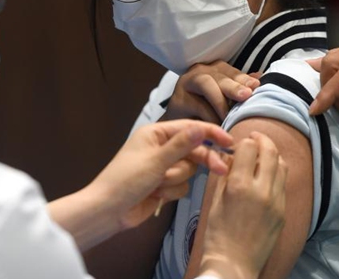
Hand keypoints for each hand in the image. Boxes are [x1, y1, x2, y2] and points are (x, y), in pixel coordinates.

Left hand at [92, 120, 234, 230]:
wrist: (108, 211)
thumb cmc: (126, 181)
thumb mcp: (156, 161)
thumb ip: (181, 145)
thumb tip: (200, 127)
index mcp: (155, 134)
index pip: (189, 128)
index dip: (210, 134)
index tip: (230, 142)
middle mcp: (160, 148)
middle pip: (193, 150)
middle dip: (203, 161)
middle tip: (222, 169)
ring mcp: (162, 167)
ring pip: (188, 170)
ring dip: (175, 180)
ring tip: (157, 185)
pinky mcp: (163, 185)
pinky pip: (182, 185)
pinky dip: (171, 191)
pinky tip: (155, 195)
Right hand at [165, 61, 259, 123]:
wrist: (178, 127)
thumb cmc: (205, 111)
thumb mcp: (224, 99)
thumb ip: (240, 88)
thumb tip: (261, 78)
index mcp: (215, 69)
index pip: (232, 72)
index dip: (244, 79)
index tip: (256, 86)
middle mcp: (200, 72)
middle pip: (220, 77)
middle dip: (234, 86)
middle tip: (246, 96)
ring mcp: (187, 84)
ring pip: (207, 86)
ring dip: (221, 102)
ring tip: (231, 116)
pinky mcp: (178, 100)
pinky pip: (197, 106)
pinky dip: (210, 117)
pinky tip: (219, 127)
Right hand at [198, 132, 287, 278]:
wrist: (233, 264)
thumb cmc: (217, 234)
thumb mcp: (215, 200)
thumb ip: (225, 175)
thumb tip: (230, 156)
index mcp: (240, 186)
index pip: (249, 147)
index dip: (243, 141)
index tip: (238, 143)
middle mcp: (262, 190)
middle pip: (270, 151)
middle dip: (262, 140)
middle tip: (255, 137)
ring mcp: (276, 201)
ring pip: (282, 165)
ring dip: (272, 155)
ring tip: (262, 155)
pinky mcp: (283, 211)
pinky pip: (283, 184)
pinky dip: (276, 173)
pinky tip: (267, 176)